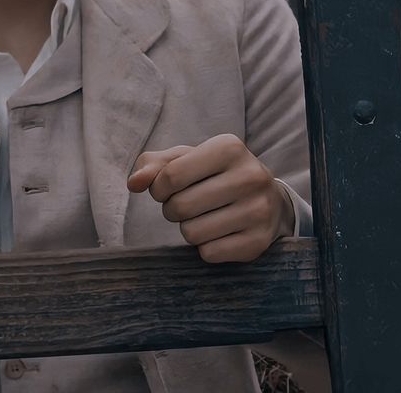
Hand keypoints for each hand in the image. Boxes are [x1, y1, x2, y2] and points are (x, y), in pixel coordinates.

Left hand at [127, 134, 294, 262]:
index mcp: (229, 147)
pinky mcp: (259, 241)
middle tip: (185, 204)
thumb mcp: (185, 159)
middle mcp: (250, 176)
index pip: (171, 175)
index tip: (166, 189)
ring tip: (202, 216)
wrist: (267, 199)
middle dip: (172, 208)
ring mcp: (259, 210)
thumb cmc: (214, 174)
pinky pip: (209, 253)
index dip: (158, 187)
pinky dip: (205, 246)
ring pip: (192, 232)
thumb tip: (133, 183)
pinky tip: (218, 232)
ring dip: (187, 228)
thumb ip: (152, 165)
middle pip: (180, 206)